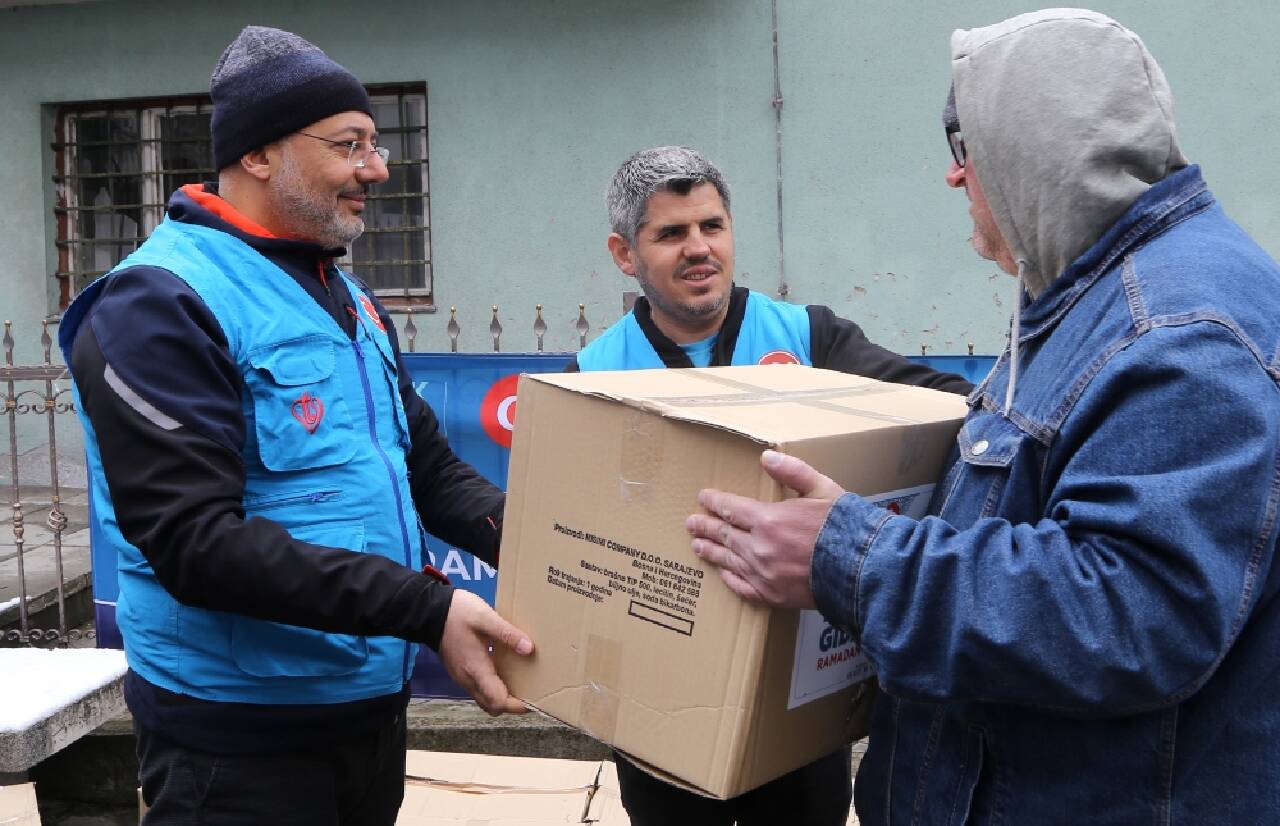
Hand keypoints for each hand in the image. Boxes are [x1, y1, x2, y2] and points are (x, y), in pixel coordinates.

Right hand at [438, 590, 533, 714]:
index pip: (498, 702)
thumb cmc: (457, 613)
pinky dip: (493, 688)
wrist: (429, 611)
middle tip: (531, 692)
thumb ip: (507, 633)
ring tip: (521, 682)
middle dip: (512, 705)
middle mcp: (467, 679)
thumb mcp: (485, 617)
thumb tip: (529, 649)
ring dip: (502, 697)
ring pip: (484, 699)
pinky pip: (478, 689)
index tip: (534, 699)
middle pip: (492, 706)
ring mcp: (462, 677)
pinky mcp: (460, 672)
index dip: (517, 705)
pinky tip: (503, 672)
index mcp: (476, 669)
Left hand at [686, 450, 844, 608]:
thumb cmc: (845, 526)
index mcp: (769, 520)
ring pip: (729, 561)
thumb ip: (792, 471)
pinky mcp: (773, 596)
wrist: (862, 570)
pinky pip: (743, 588)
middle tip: (690, 523)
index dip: (715, 502)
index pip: (732, 509)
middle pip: (724, 535)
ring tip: (697, 547)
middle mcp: (760, 548)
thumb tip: (766, 455)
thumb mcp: (822, 488)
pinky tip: (724, 575)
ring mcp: (764, 575)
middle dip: (706, 527)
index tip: (703, 498)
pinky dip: (731, 579)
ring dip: (712, 552)